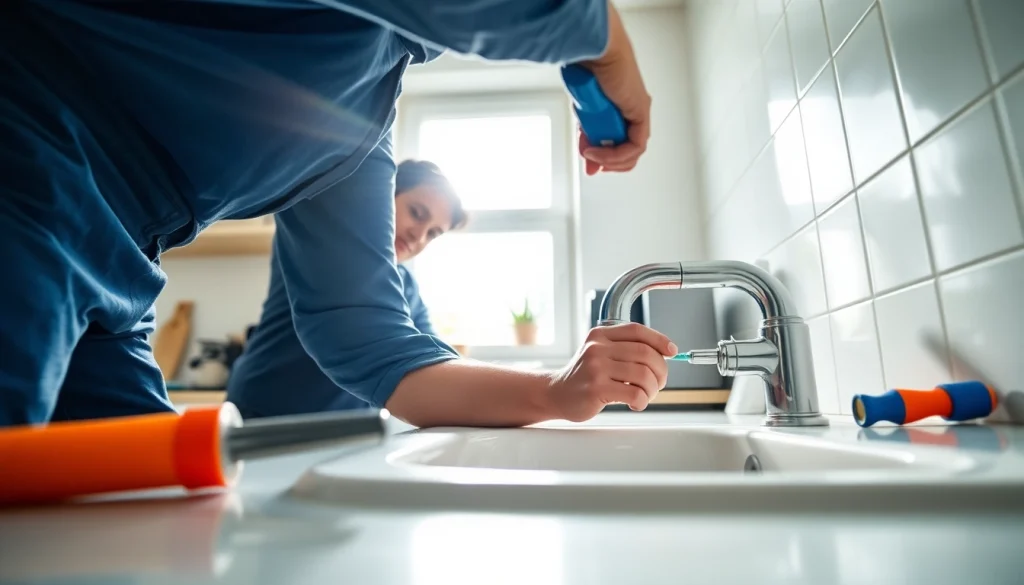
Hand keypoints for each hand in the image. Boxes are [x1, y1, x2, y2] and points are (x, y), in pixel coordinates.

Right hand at [548, 323, 676, 421]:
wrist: (557, 393)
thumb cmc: (585, 376)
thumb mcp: (600, 353)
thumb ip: (625, 349)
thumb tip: (664, 353)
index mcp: (600, 335)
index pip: (637, 331)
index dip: (659, 339)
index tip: (672, 351)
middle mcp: (597, 348)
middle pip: (645, 353)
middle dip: (660, 370)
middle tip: (659, 383)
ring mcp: (596, 368)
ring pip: (643, 374)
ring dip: (652, 388)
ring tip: (646, 395)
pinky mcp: (596, 389)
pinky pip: (634, 393)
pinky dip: (642, 401)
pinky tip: (636, 403)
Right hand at [578, 2, 651, 175]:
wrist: (597, 52)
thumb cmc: (588, 70)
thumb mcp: (584, 111)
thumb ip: (587, 132)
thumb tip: (585, 153)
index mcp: (621, 108)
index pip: (618, 141)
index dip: (605, 158)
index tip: (590, 162)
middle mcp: (633, 111)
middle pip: (626, 149)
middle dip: (608, 162)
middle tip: (592, 164)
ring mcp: (639, 112)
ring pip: (632, 151)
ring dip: (610, 159)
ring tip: (593, 155)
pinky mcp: (641, 113)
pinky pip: (635, 146)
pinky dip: (616, 154)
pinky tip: (601, 153)